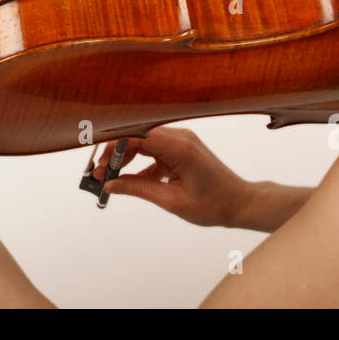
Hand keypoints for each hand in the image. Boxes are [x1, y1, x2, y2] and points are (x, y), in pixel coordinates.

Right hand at [92, 127, 254, 228]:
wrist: (240, 203)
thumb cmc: (214, 204)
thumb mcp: (171, 201)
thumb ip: (138, 189)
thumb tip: (111, 185)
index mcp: (180, 147)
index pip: (138, 136)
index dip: (114, 146)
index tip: (98, 161)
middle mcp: (181, 137)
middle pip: (138, 136)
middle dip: (117, 153)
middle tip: (99, 172)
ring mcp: (182, 142)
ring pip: (145, 142)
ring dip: (127, 158)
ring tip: (110, 177)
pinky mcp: (182, 150)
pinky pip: (155, 151)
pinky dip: (142, 164)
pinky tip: (131, 181)